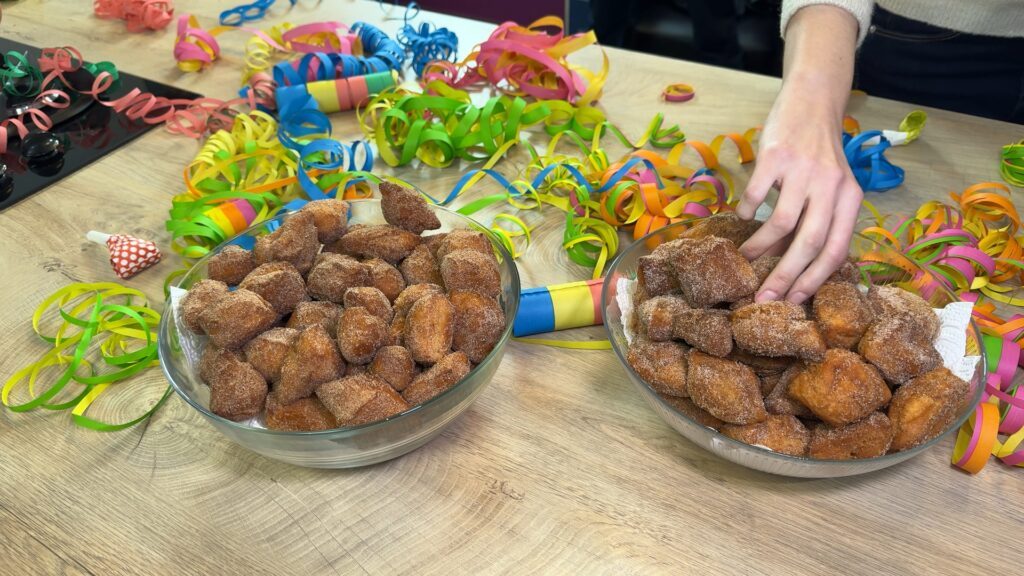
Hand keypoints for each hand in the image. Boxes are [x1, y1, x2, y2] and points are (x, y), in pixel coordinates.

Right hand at [735, 83, 862, 304]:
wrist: (812, 101)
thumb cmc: (821, 153)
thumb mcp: (834, 186)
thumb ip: (822, 220)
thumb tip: (798, 267)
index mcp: (850, 198)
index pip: (836, 249)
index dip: (814, 279)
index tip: (793, 301)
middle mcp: (831, 185)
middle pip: (809, 243)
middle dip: (785, 276)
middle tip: (764, 297)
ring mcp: (803, 170)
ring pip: (781, 223)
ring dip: (760, 247)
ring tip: (745, 257)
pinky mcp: (776, 155)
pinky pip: (757, 195)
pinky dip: (748, 212)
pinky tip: (744, 218)